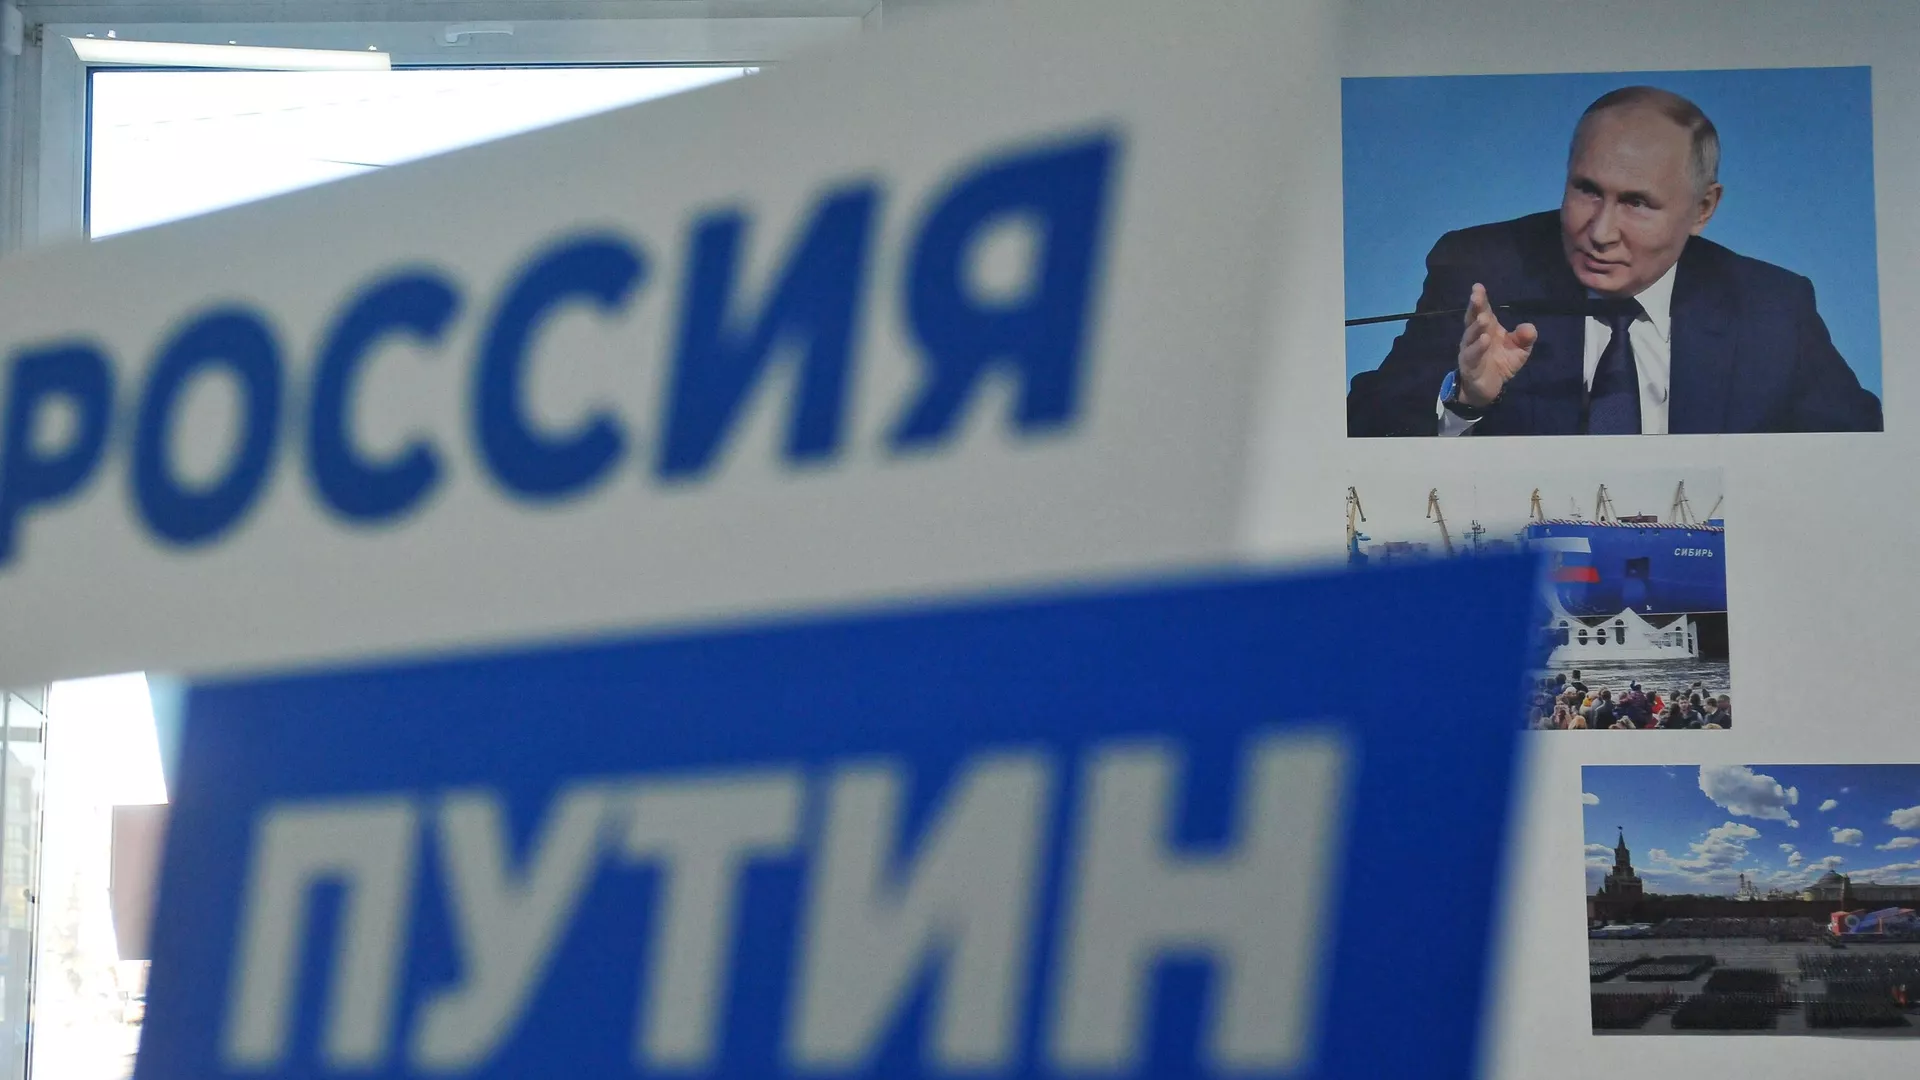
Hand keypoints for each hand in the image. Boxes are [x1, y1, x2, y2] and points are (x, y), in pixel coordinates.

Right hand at [1455, 283, 1536, 406]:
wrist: (1488, 388)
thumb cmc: (1501, 363)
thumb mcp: (1519, 350)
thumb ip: (1525, 338)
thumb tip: (1529, 327)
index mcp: (1487, 328)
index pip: (1482, 310)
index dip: (1480, 299)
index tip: (1478, 286)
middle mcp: (1475, 336)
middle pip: (1472, 319)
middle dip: (1474, 308)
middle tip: (1476, 296)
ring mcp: (1470, 350)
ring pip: (1470, 336)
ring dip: (1476, 327)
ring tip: (1483, 319)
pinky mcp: (1470, 365)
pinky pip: (1472, 355)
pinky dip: (1478, 347)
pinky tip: (1484, 340)